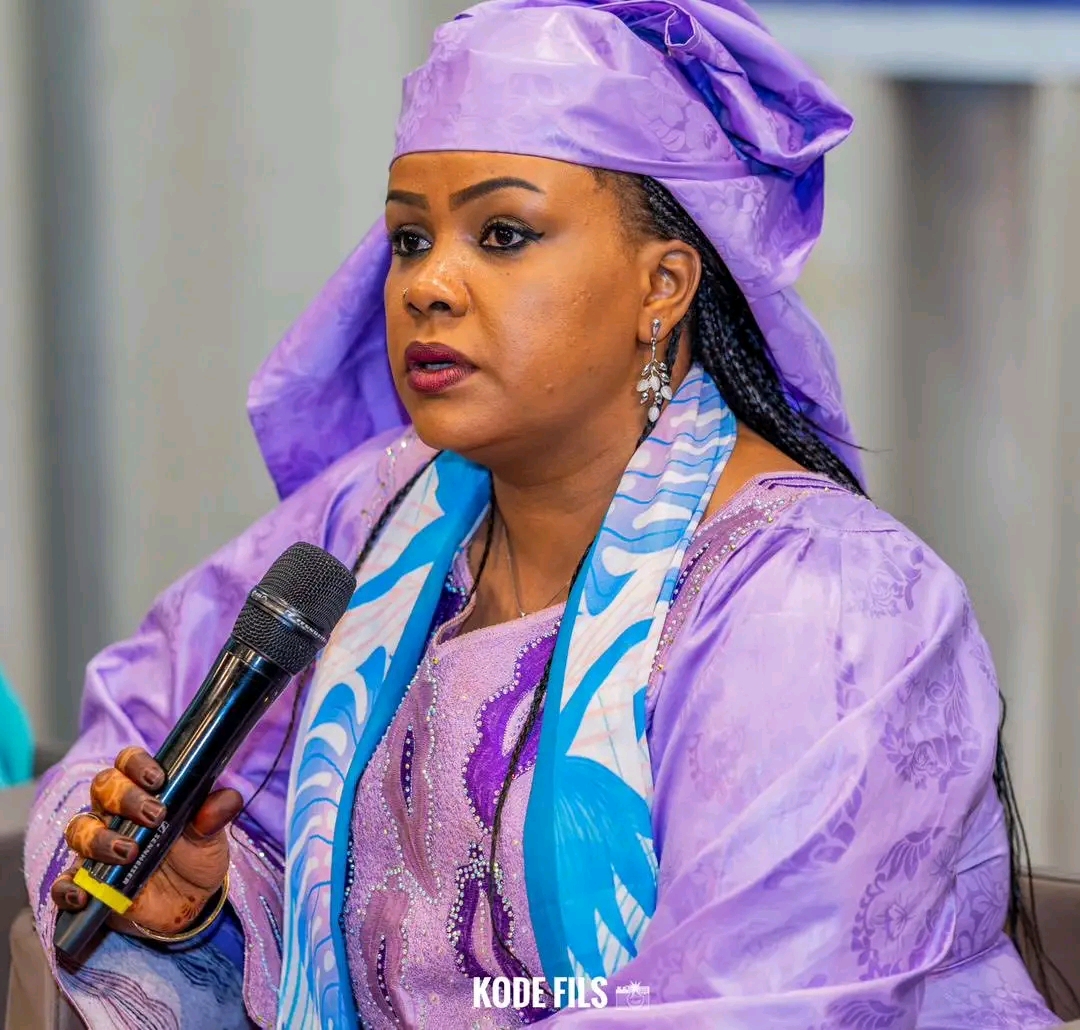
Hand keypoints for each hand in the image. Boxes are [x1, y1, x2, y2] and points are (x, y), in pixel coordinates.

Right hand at [51, 746, 242, 935]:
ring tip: (130, 852)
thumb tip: (227, 800)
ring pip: (79, 829)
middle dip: (124, 797)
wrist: (189, 905)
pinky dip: (68, 887)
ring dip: (100, 838)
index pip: (127, 764)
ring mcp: (97, 848)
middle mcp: (115, 815)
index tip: (158, 779)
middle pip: (102, 788)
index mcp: (144, 793)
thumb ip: (215, 817)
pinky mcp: (88, 884)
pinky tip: (84, 894)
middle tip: (154, 816)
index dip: (136, 764)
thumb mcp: (211, 838)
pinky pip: (63, 883)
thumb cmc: (195, 858)